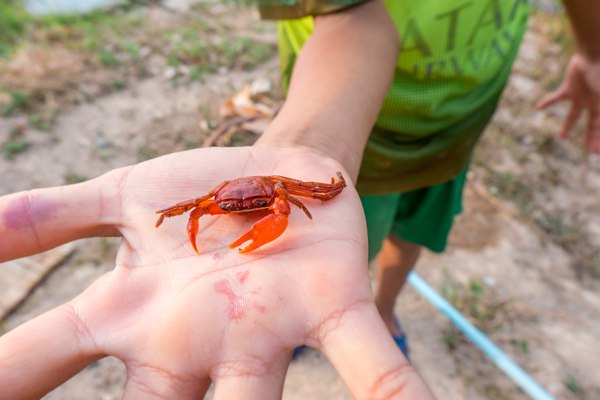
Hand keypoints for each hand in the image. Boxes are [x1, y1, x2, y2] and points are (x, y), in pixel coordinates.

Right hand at [0, 146, 433, 399]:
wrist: (279, 169)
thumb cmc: (195, 196)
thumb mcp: (116, 200)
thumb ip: (47, 217)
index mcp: (133, 317)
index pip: (39, 362)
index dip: (4, 384)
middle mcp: (194, 340)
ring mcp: (266, 329)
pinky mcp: (332, 303)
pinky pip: (365, 362)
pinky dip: (397, 397)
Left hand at [537, 53, 599, 151]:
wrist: (594, 54)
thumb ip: (599, 106)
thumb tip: (598, 116)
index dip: (598, 140)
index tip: (595, 151)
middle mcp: (593, 102)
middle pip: (591, 123)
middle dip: (590, 136)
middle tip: (587, 148)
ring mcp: (582, 95)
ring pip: (573, 115)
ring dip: (567, 125)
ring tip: (561, 137)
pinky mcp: (570, 88)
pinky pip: (557, 97)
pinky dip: (548, 102)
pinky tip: (538, 108)